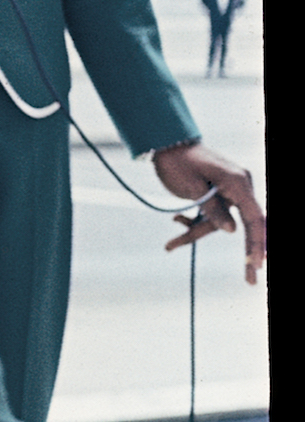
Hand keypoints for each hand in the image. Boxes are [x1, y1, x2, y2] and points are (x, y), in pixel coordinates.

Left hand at [153, 141, 265, 285]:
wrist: (164, 143)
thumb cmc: (176, 162)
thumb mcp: (190, 188)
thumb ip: (212, 209)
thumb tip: (233, 231)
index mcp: (237, 182)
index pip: (254, 217)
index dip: (257, 242)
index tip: (256, 263)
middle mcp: (240, 186)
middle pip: (247, 224)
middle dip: (247, 251)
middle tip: (250, 279)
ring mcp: (231, 190)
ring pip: (223, 222)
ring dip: (199, 232)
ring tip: (170, 244)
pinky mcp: (219, 194)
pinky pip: (213, 215)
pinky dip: (195, 224)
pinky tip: (173, 233)